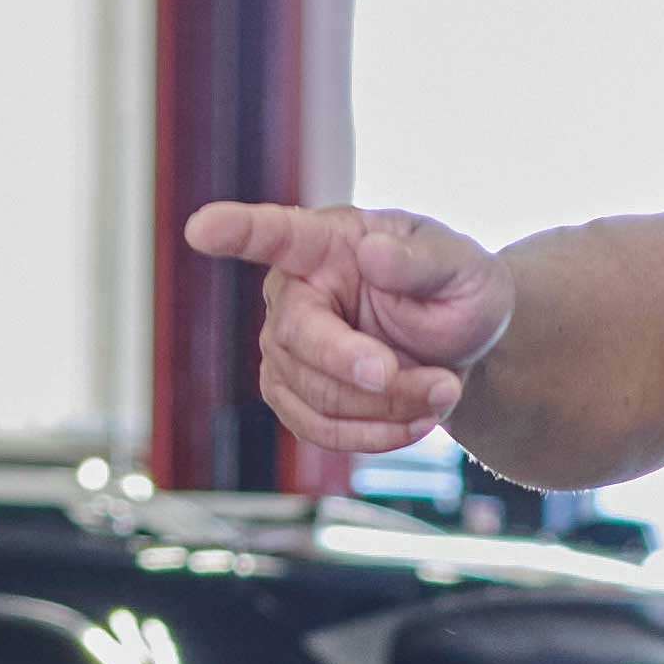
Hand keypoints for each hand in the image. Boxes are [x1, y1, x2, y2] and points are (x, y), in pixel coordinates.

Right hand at [178, 199, 515, 469]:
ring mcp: (285, 347)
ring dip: (387, 410)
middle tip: (441, 383)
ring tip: (442, 393)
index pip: (274, 233)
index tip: (201, 227)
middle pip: (298, 340)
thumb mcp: (462, 266)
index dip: (236, 231)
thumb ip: (422, 261)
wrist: (461, 349)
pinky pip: (318, 430)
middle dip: (368, 374)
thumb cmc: (456, 290)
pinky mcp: (292, 394)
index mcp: (327, 241)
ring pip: (313, 396)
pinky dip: (374, 436)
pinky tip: (416, 421)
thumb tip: (371, 254)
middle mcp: (293, 291)